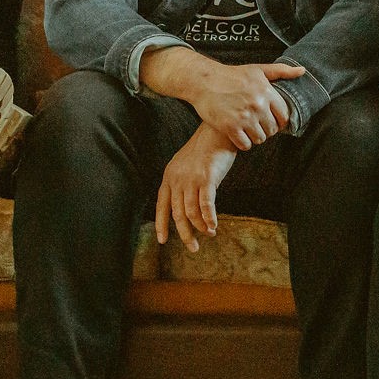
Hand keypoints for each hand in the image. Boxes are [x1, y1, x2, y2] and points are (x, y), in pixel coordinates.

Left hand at [155, 125, 238, 251]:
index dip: (161, 224)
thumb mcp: (186, 165)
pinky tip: (213, 226)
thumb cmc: (205, 149)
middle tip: (192, 247)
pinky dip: (209, 218)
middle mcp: (177, 179)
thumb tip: (187, 204)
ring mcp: (191, 179)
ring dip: (200, 227)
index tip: (162, 240)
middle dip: (184, 233)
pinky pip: (206, 205)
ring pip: (191, 211)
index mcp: (169, 176)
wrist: (217, 131)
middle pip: (177, 213)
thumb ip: (183, 183)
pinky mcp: (206, 179)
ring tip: (209, 234)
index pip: (161, 205)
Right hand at [169, 54, 307, 149]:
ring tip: (248, 129)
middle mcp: (257, 105)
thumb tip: (302, 71)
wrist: (204, 81)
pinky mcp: (230, 127)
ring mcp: (244, 117)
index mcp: (266, 92)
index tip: (271, 120)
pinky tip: (239, 135)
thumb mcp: (258, 70)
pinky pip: (245, 145)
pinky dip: (243, 143)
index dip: (279, 121)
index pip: (284, 117)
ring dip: (255, 137)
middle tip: (257, 125)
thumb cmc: (231, 75)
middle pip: (273, 130)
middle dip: (267, 130)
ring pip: (260, 139)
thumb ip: (281, 71)